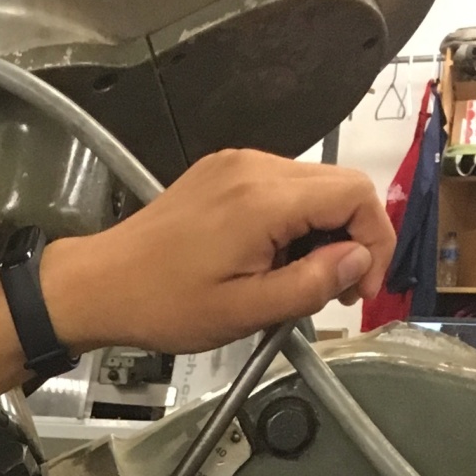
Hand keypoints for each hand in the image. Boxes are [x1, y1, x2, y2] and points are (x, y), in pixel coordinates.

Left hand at [43, 149, 394, 356]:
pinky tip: (270, 260)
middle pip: (338, 187)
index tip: (363, 287)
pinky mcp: (222, 172)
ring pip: (311, 188)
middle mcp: (255, 166)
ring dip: (320, 233)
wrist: (100, 285)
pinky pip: (279, 189)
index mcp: (265, 198)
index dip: (375, 240)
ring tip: (295, 281)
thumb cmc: (160, 303)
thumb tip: (359, 261)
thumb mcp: (244, 311)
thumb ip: (311, 284)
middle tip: (336, 291)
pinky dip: (290, 222)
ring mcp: (236, 164)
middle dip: (351, 239)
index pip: (356, 194)